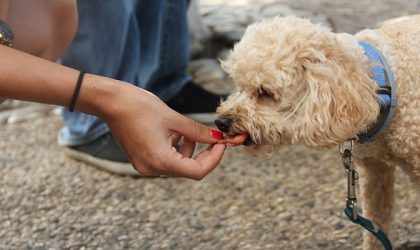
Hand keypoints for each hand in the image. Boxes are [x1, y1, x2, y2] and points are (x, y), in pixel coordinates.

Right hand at [100, 82, 226, 179]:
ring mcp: (144, 166)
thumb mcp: (174, 119)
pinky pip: (165, 160)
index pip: (198, 171)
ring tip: (185, 131)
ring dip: (189, 150)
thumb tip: (218, 138)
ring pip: (177, 165)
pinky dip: (175, 149)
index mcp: (161, 160)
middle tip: (213, 138)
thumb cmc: (140, 107)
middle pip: (188, 169)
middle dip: (203, 154)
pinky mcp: (141, 160)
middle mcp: (152, 169)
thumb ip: (198, 132)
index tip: (222, 144)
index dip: (214, 159)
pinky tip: (173, 133)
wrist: (111, 103)